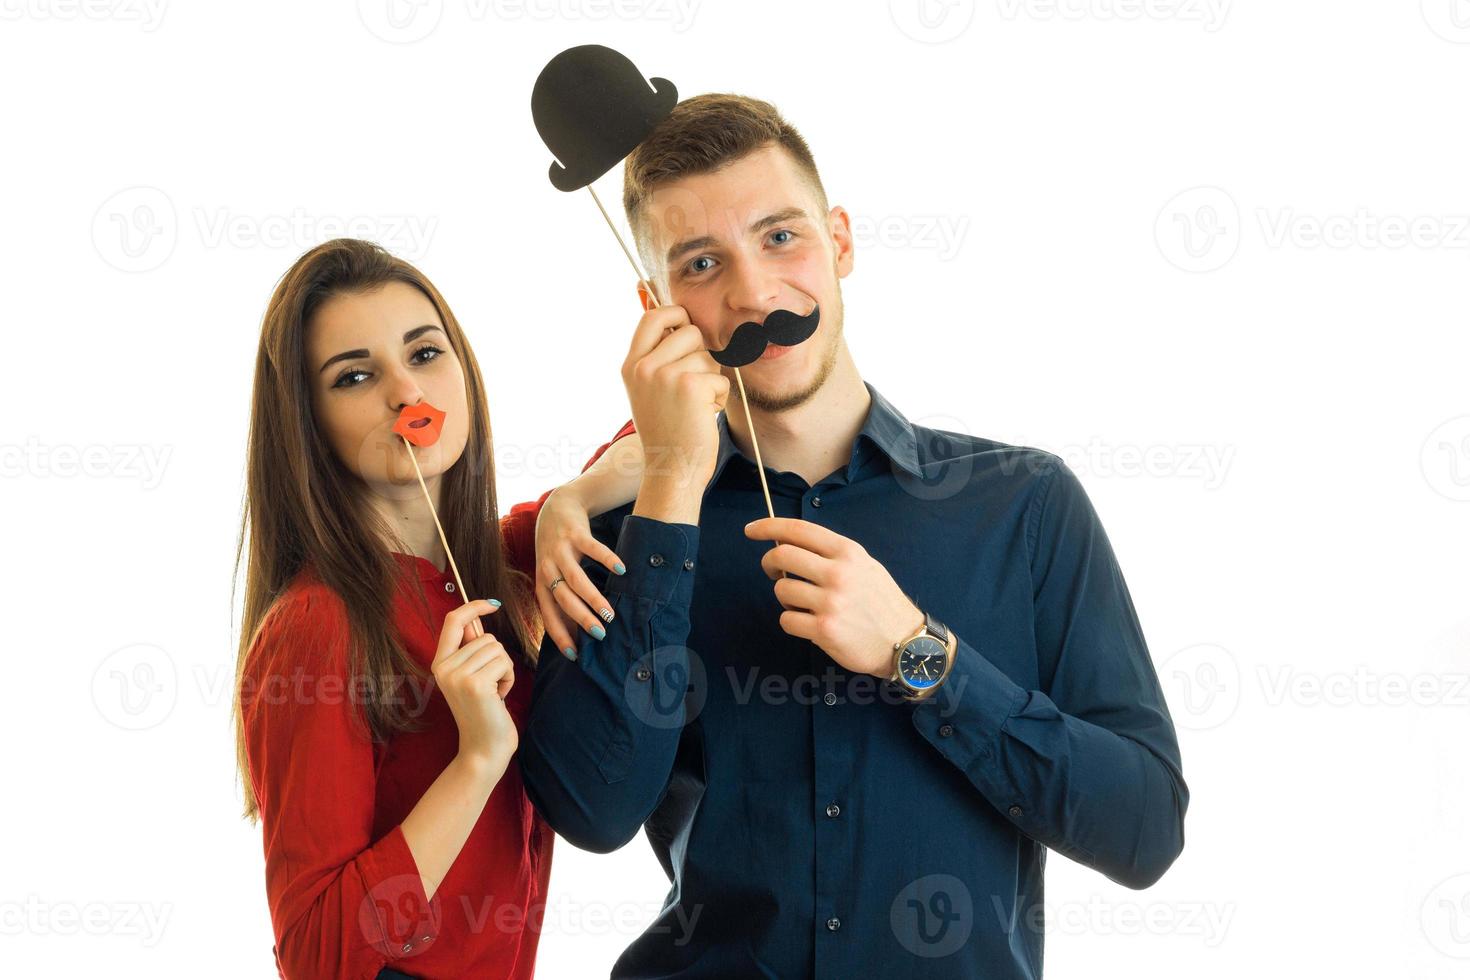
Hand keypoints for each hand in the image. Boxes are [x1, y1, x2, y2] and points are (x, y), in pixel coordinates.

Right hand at [432, 599, 517, 767]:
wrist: (483, 749)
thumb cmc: (484, 711)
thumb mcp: (470, 676)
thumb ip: (470, 650)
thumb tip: (475, 618)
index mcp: (440, 663)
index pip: (453, 621)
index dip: (474, 607)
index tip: (492, 605)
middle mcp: (444, 667)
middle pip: (485, 637)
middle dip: (497, 658)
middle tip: (490, 685)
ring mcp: (458, 676)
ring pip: (497, 648)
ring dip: (504, 669)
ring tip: (494, 692)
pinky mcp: (476, 684)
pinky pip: (505, 663)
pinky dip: (509, 678)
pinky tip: (499, 697)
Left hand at [534, 485, 624, 655]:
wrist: (557, 507)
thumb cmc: (559, 549)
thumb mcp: (554, 573)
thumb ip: (565, 597)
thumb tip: (581, 631)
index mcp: (542, 583)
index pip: (549, 615)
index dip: (560, 635)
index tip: (575, 655)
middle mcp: (548, 568)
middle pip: (563, 599)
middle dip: (581, 619)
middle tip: (600, 635)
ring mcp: (560, 550)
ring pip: (576, 579)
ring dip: (594, 598)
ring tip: (610, 614)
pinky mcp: (575, 533)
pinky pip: (592, 548)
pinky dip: (606, 559)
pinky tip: (621, 570)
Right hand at [621, 303, 728, 512]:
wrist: (671, 469)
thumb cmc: (667, 430)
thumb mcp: (649, 390)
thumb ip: (658, 356)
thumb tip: (676, 317)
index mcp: (631, 365)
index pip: (652, 316)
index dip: (675, 313)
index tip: (686, 326)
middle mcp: (644, 367)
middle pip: (689, 331)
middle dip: (701, 354)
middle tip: (693, 385)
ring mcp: (665, 375)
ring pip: (708, 356)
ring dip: (712, 380)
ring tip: (696, 405)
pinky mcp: (690, 386)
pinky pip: (720, 379)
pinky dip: (718, 398)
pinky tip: (703, 415)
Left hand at [744, 517, 924, 678]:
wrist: (906, 641)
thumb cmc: (881, 602)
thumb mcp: (865, 565)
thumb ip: (831, 554)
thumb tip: (790, 545)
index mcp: (847, 552)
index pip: (798, 530)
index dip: (768, 526)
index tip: (751, 529)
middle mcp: (838, 573)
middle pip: (781, 555)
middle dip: (769, 563)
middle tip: (773, 571)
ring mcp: (830, 602)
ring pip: (781, 590)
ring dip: (785, 597)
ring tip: (804, 604)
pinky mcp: (824, 629)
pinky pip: (786, 620)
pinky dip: (792, 622)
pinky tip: (809, 623)